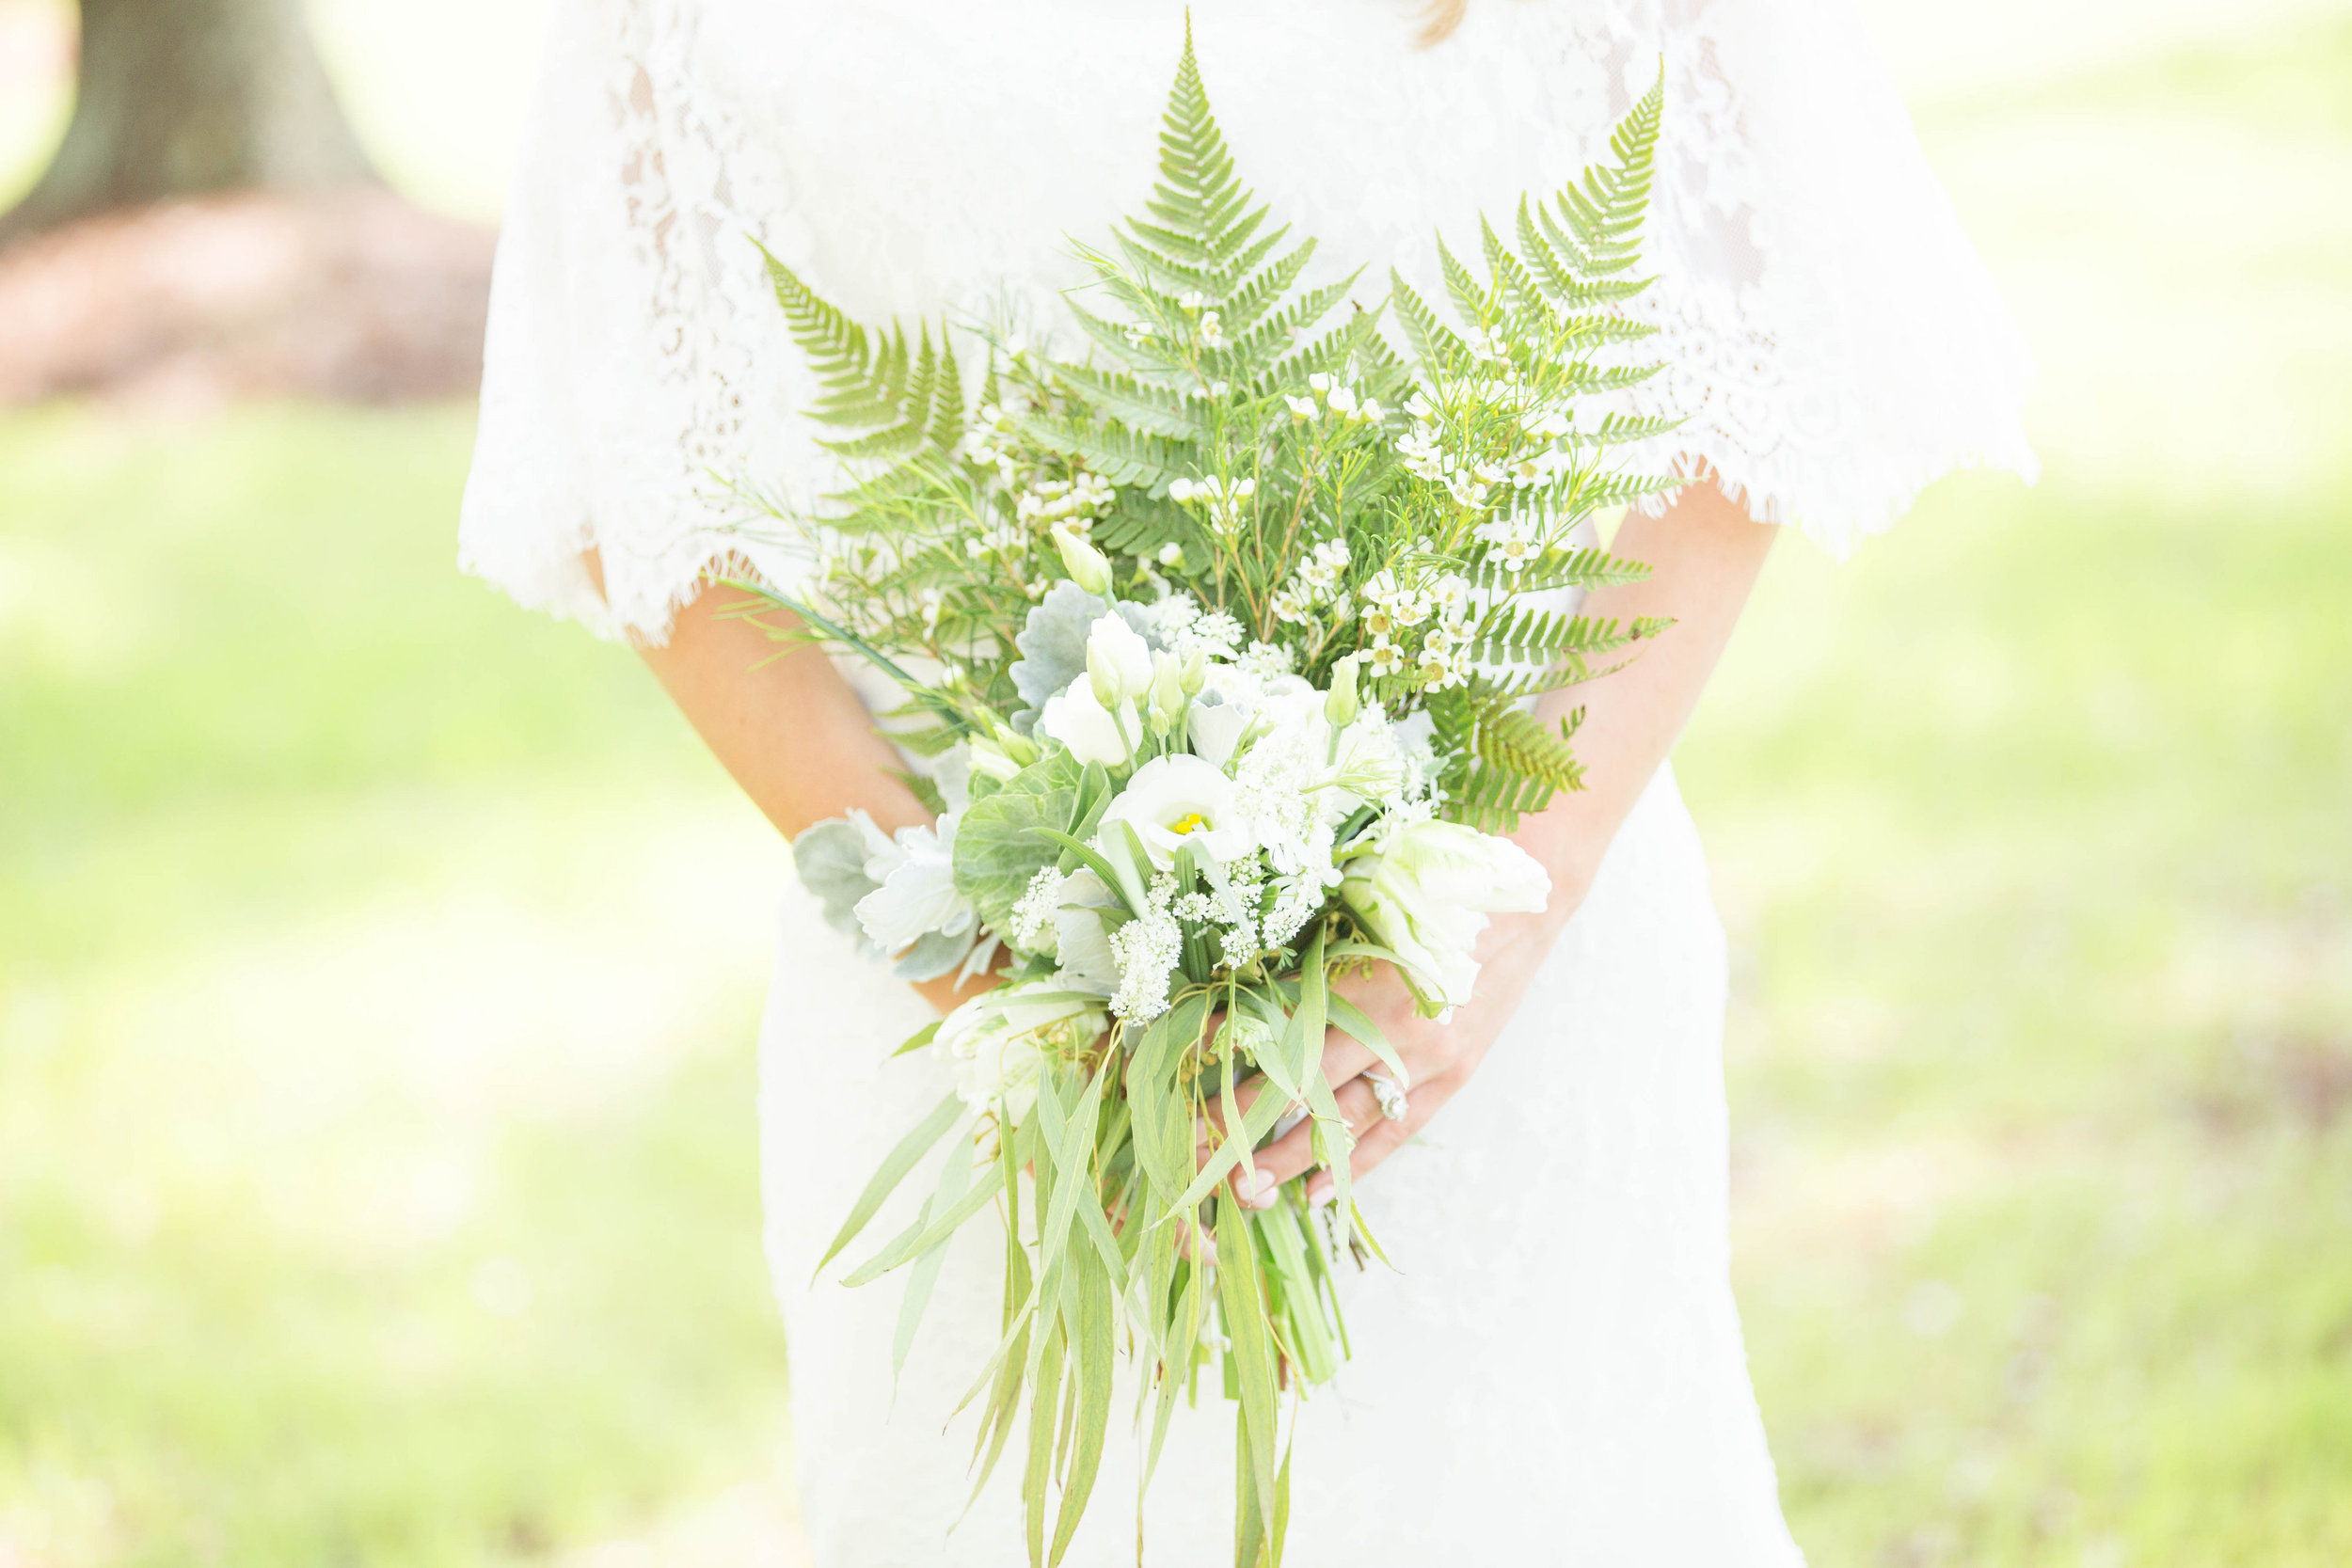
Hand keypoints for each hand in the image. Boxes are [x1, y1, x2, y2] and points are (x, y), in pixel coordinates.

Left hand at [1203, 895, 1576, 1210]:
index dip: (1235, 1054)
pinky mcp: (1453, 1076)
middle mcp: (1396, 1030)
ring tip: (1250, 1192)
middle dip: (1253, 1124)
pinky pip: (1398, 1129)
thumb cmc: (1436, 893)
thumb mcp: (1367, 911)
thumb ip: (1313, 954)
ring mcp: (1429, 1060)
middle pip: (1309, 1089)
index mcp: (1368, 981)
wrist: (1524, 903)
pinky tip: (1320, 1192)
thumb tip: (1244, 980)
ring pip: (1350, 1122)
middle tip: (1204, 1155)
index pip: (1283, 1030)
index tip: (1191, 1073)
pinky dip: (1358, 1162)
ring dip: (1297, 1158)